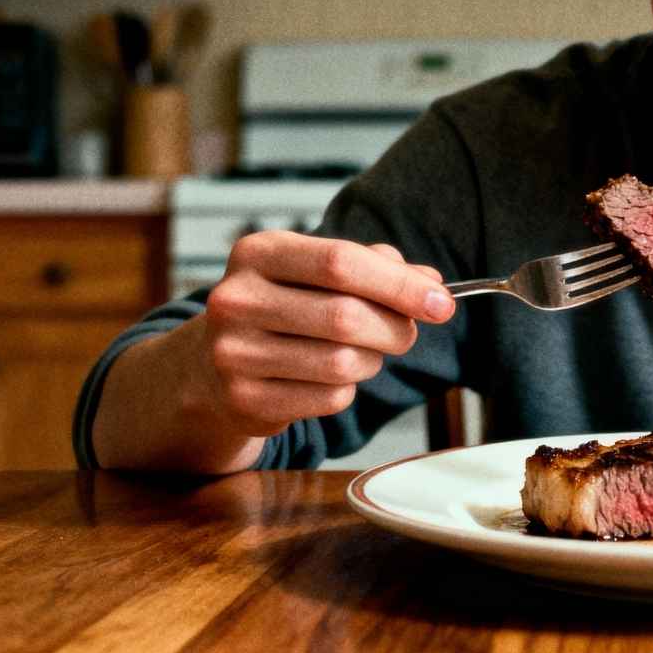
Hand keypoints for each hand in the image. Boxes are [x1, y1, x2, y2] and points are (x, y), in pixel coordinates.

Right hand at [197, 230, 454, 438]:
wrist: (210, 366)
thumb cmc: (282, 309)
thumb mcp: (316, 273)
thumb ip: (375, 268)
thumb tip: (432, 285)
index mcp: (258, 252)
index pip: (342, 262)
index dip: (400, 284)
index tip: (442, 303)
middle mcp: (237, 299)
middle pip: (346, 316)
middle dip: (395, 328)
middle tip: (407, 333)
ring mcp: (234, 352)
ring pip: (343, 362)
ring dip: (372, 361)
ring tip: (362, 353)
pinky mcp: (245, 400)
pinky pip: (330, 398)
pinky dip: (347, 391)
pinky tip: (330, 379)